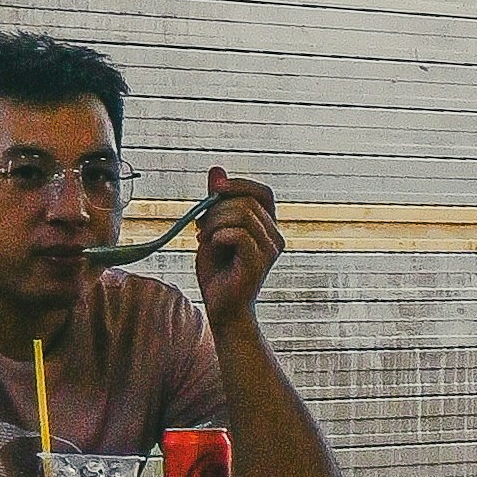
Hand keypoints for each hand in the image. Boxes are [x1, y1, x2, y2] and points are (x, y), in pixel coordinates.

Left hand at [194, 167, 281, 336]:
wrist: (221, 307)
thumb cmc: (218, 270)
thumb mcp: (212, 228)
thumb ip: (216, 201)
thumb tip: (216, 169)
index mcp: (267, 227)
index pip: (263, 192)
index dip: (240, 185)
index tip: (215, 189)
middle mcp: (275, 236)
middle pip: (246, 202)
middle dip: (216, 209)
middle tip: (201, 229)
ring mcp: (270, 250)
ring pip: (242, 215)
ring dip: (214, 223)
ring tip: (205, 239)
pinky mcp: (259, 263)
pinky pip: (238, 234)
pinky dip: (218, 236)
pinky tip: (211, 247)